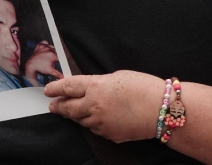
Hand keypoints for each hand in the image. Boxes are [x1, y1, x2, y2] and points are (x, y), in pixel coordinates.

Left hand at [24, 41, 62, 86]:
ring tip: (50, 56)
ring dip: (52, 50)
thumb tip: (62, 76)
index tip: (60, 62)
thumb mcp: (50, 71)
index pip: (61, 56)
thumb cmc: (39, 68)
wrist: (30, 66)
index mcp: (53, 55)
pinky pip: (45, 42)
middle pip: (57, 51)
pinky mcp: (40, 46)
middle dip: (56, 55)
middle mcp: (49, 49)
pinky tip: (46, 49)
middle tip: (54, 60)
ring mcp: (44, 47)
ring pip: (52, 47)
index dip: (61, 60)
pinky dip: (46, 45)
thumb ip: (58, 73)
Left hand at [44, 70, 164, 142]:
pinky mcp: (108, 135)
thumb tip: (90, 88)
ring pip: (80, 120)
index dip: (55, 88)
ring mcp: (100, 122)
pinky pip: (95, 129)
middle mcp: (94, 105)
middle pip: (68, 107)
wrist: (162, 109)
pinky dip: (93, 123)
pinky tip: (98, 118)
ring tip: (74, 111)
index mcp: (96, 86)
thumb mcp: (119, 76)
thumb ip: (100, 83)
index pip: (68, 86)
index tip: (48, 89)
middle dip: (58, 105)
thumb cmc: (145, 88)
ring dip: (76, 115)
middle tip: (53, 104)